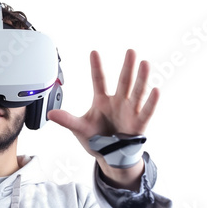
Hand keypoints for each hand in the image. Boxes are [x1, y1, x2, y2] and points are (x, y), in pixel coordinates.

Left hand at [48, 49, 158, 189]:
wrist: (109, 156)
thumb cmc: (96, 139)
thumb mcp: (79, 128)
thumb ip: (67, 120)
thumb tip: (51, 114)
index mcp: (101, 100)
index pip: (98, 80)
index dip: (96, 67)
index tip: (93, 52)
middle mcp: (117, 101)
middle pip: (123, 81)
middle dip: (127, 66)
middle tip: (130, 51)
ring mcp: (129, 111)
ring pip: (136, 92)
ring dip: (141, 78)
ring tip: (145, 63)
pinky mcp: (139, 123)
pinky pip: (146, 111)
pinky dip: (151, 102)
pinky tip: (155, 90)